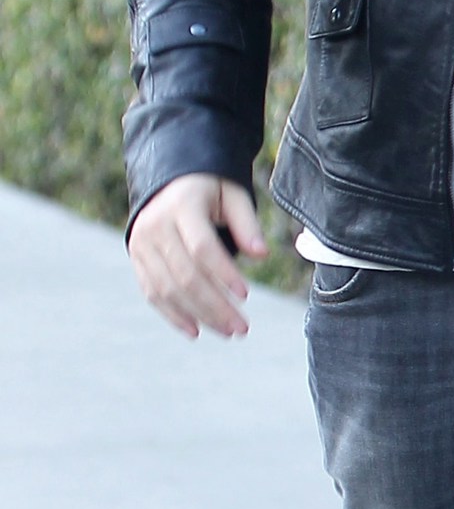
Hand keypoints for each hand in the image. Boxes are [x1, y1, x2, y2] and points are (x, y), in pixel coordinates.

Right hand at [128, 173, 268, 337]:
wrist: (169, 177)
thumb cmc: (211, 186)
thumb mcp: (233, 194)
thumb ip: (247, 223)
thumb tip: (262, 255)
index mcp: (182, 206)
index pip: (202, 248)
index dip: (223, 274)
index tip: (246, 295)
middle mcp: (155, 226)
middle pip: (184, 275)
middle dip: (215, 305)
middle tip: (241, 327)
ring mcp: (141, 244)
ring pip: (167, 289)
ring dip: (198, 315)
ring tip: (227, 331)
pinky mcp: (136, 258)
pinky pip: (152, 293)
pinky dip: (173, 315)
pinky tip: (196, 330)